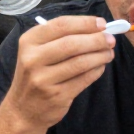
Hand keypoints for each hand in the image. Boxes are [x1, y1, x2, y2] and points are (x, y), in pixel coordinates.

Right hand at [5, 15, 114, 131]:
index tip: (102, 23)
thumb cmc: (34, 75)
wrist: (22, 110)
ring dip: (100, 55)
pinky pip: (84, 79)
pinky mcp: (57, 95)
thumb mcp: (35, 52)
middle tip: (110, 40)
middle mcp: (33, 59)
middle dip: (96, 40)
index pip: (60, 25)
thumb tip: (96, 29)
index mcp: (28, 42)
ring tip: (109, 53)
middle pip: (72, 43)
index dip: (84, 23)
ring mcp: (44, 79)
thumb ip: (59, 38)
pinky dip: (97, 71)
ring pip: (80, 62)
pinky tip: (100, 66)